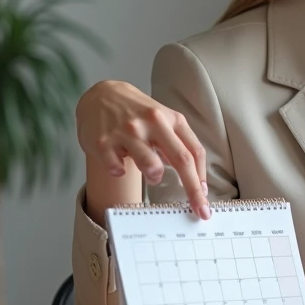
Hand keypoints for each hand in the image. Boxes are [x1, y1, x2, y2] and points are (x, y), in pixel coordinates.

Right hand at [76, 80, 210, 219]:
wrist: (100, 95)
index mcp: (171, 118)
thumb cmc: (136, 112)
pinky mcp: (104, 141)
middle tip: (199, 210)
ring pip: (151, 166)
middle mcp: (152, 122)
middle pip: (181, 160)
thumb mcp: (162, 119)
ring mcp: (127, 131)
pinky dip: (119, 171)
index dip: (201, 178)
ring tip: (150, 173)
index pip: (194, 151)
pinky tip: (117, 161)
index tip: (204, 198)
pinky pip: (117, 169)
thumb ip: (178, 143)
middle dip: (193, 190)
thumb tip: (194, 176)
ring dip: (154, 177)